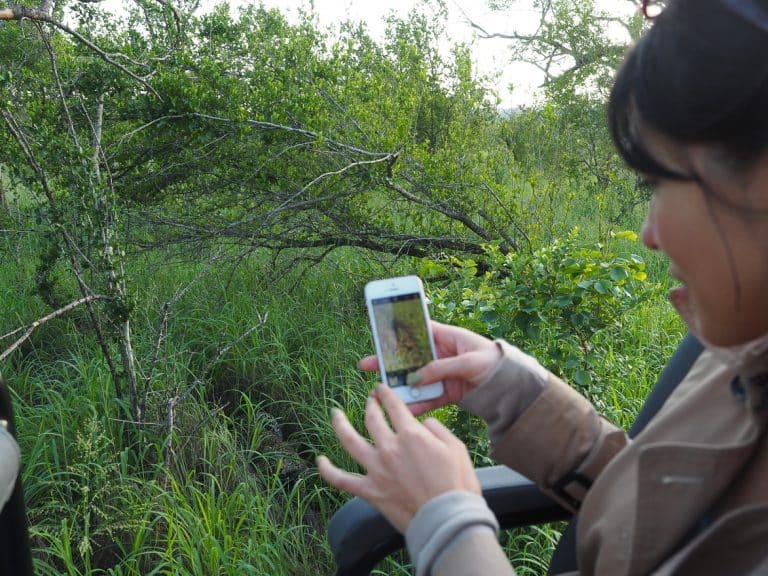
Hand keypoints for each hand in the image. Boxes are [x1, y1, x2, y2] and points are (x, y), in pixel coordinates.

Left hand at [317, 384, 479, 532]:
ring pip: (350, 441)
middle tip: (370, 400)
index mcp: (411, 435)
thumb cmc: (457, 484)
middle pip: (372, 419)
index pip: (394, 406)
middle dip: (370, 405)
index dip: (386, 394)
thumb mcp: (456, 447)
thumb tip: (423, 424)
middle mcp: (389, 448)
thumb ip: (436, 429)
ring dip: (340, 424)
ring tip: (335, 414)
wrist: (448, 520)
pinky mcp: (370, 491)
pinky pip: (341, 480)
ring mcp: (376, 470)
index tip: (381, 388)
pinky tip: (319, 461)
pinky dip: (327, 471)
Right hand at [359, 321, 501, 415]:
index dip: (398, 332)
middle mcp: (440, 355)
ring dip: (399, 385)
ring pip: (415, 379)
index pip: (418, 331)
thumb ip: (441, 368)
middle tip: (366, 365)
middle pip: (409, 357)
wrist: (513, 387)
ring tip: (380, 392)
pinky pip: (428, 398)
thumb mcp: (468, 362)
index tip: (379, 335)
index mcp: (446, 337)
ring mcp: (442, 375)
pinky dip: (416, 404)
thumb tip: (415, 378)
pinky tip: (403, 408)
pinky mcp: (447, 393)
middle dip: (389, 362)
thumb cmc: (493, 363)